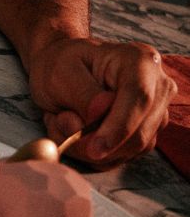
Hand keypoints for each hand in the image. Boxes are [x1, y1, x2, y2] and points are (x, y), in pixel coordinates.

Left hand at [27, 37, 176, 167]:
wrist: (60, 69)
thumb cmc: (60, 65)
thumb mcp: (60, 73)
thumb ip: (82, 94)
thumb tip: (101, 113)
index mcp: (139, 61)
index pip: (140, 99)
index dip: (119, 128)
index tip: (94, 148)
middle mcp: (157, 87)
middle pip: (140, 133)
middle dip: (98, 142)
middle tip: (59, 123)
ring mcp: (155, 112)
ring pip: (132, 149)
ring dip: (91, 147)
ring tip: (62, 119)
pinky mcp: (146, 133)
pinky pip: (123, 155)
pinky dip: (94, 152)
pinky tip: (75, 130)